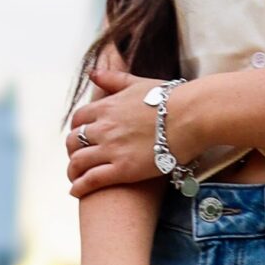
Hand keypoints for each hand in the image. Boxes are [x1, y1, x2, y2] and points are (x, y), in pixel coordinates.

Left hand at [67, 63, 180, 197]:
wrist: (191, 116)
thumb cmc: (171, 99)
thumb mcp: (138, 83)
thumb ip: (114, 79)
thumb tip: (93, 73)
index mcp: (107, 107)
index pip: (78, 119)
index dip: (75, 129)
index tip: (80, 136)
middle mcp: (103, 128)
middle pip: (73, 141)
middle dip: (72, 151)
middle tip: (78, 159)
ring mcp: (111, 149)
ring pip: (78, 162)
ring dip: (73, 171)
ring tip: (75, 178)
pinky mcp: (122, 169)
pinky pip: (91, 180)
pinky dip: (79, 187)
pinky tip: (76, 192)